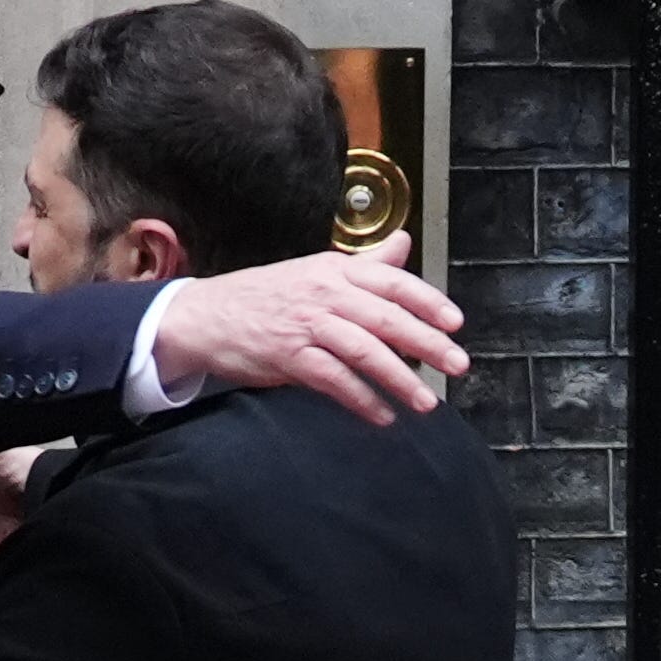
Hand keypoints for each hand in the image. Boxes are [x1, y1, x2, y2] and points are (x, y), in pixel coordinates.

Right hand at [154, 231, 466, 426]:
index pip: (392, 281)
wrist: (204, 316)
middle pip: (387, 318)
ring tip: (425, 402)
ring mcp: (305, 325)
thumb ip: (364, 265)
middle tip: (457, 365)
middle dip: (427, 344)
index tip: (456, 324)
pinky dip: (362, 400)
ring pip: (365, 351)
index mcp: (333, 269)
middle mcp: (323, 293)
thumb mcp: (314, 271)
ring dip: (399, 379)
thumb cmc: (262, 296)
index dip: (428, 302)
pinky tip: (380, 415)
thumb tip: (404, 245)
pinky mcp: (288, 356)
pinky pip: (334, 380)